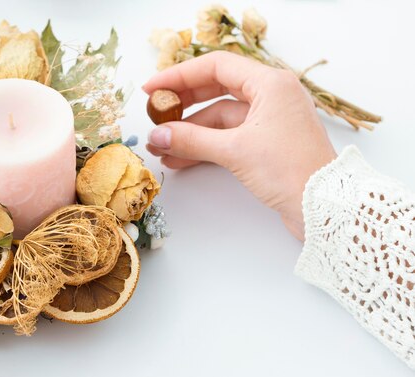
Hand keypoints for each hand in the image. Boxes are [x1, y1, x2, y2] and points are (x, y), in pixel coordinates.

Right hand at [143, 51, 335, 240]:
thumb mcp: (235, 150)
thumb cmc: (291, 170)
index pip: (216, 66)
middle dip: (182, 106)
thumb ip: (192, 140)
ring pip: (219, 119)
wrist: (324, 207)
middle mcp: (271, 96)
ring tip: (161, 147)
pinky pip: (227, 138)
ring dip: (189, 132)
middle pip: (215, 90)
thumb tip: (158, 136)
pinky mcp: (265, 145)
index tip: (153, 88)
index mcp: (271, 83)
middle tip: (155, 116)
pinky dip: (204, 147)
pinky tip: (180, 159)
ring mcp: (268, 121)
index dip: (180, 76)